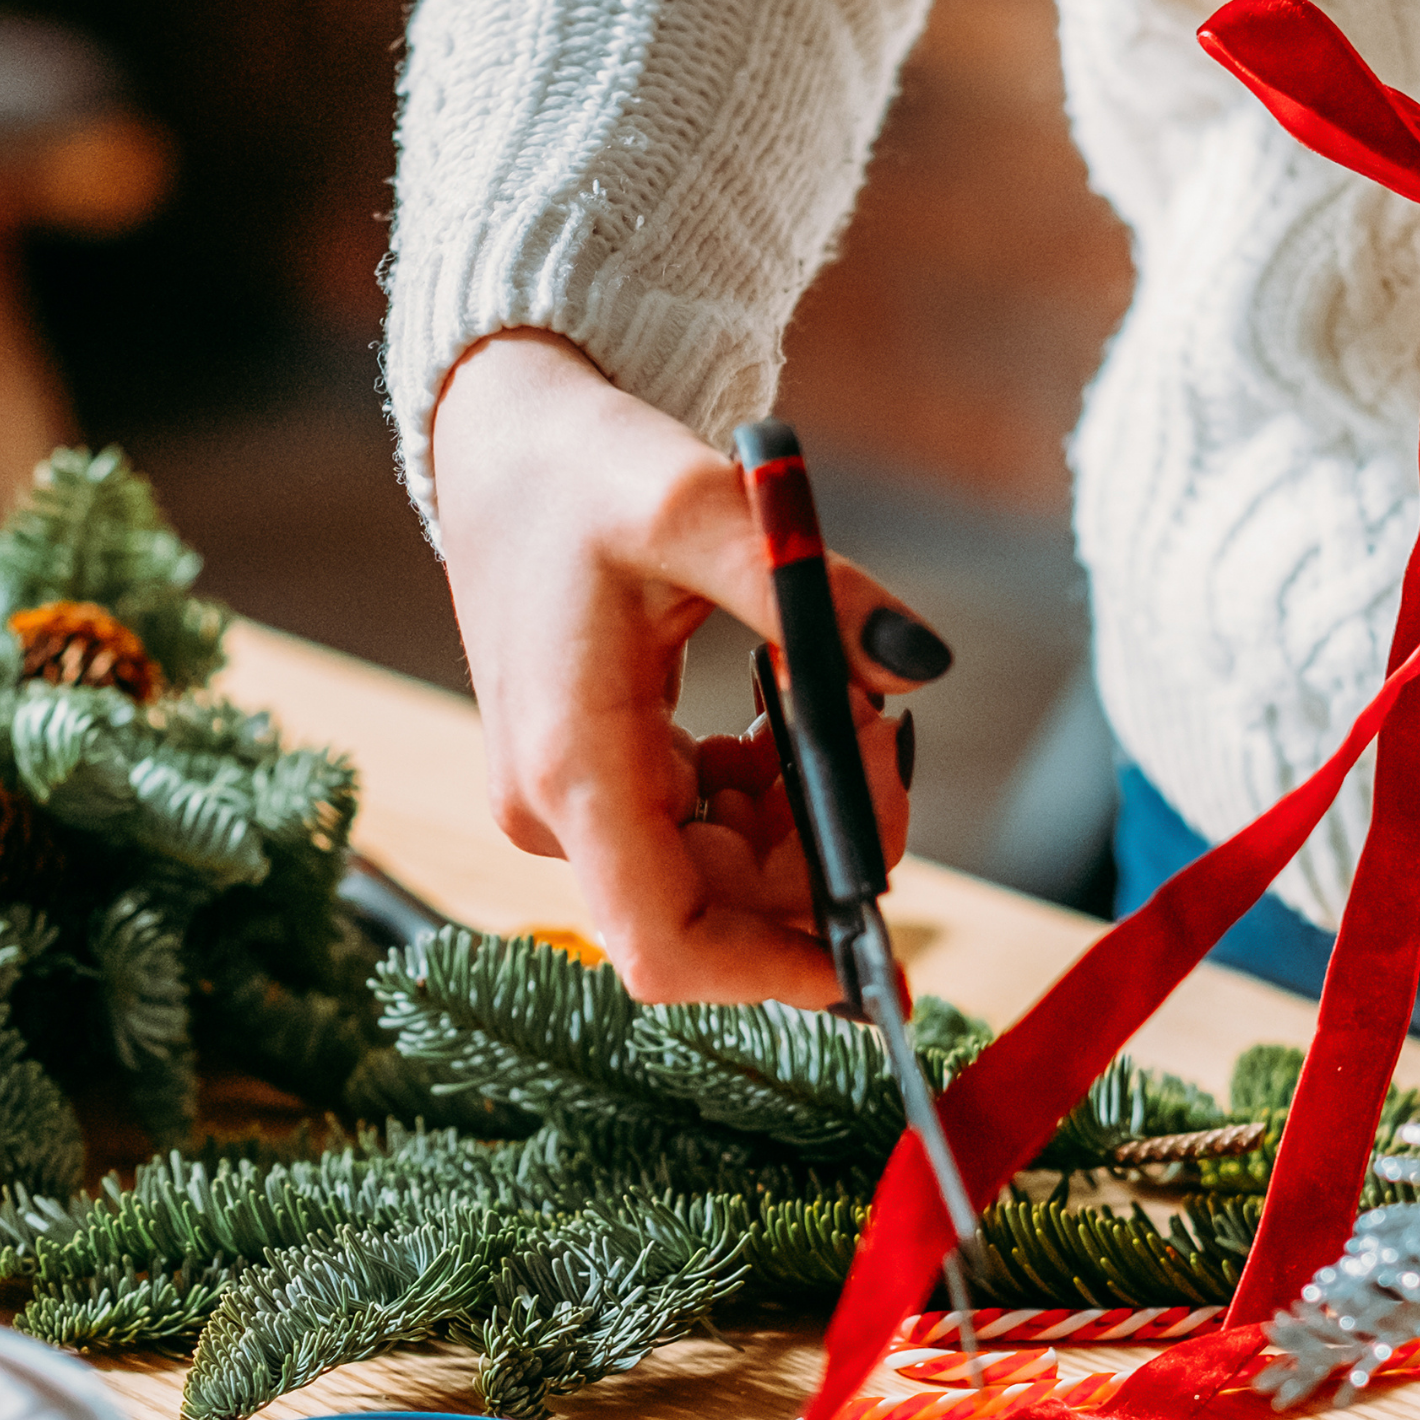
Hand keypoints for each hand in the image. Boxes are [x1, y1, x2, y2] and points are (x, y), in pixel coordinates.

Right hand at [427, 330, 949, 1005]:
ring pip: (724, 870)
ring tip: (838, 693)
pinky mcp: (591, 780)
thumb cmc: (580, 469)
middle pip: (721, 908)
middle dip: (825, 842)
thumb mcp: (697, 506)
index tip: (874, 949)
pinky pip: (704, 829)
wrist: (500, 444)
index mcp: (570, 766)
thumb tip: (919, 667)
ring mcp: (571, 801)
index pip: (667, 947)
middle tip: (883, 725)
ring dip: (805, 807)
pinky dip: (769, 786)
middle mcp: (558, 808)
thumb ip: (811, 592)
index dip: (774, 975)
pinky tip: (784, 703)